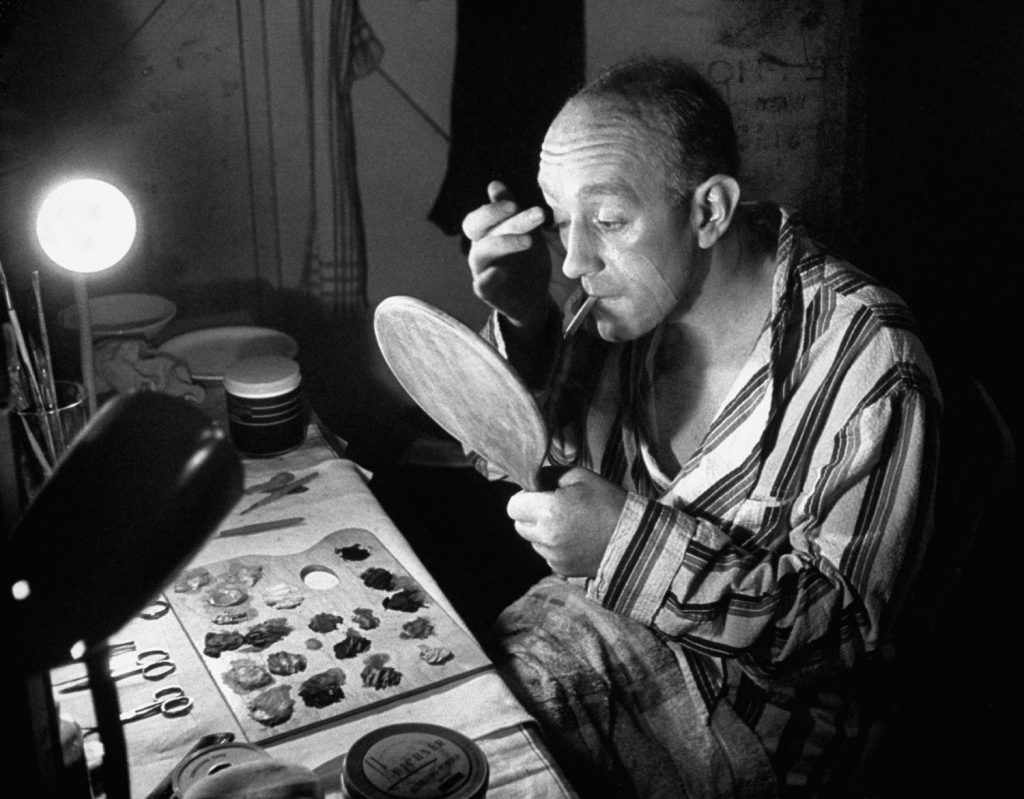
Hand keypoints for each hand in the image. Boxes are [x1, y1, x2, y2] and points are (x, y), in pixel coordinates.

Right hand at [462, 180, 551, 329]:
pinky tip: (502, 272)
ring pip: (480, 253)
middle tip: (517, 209)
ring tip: (529, 241)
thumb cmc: (527, 260)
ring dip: (503, 243)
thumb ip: (511, 211)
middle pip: (473, 228)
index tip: (514, 204)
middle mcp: (479, 248)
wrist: (534, 297)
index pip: (479, 216)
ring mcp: (480, 270)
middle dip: (493, 215)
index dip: (493, 208)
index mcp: (486, 233)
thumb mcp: (526, 233)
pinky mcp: (486, 291)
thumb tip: (494, 184)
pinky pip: (482, 283)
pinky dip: (490, 277)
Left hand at [506, 467, 627, 576]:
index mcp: (549, 510)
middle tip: (554, 508)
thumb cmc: (608, 501)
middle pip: (519, 525)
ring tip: (569, 524)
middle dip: (531, 516)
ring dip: (542, 533)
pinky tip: (575, 539)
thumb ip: (548, 476)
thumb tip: (529, 482)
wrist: (635, 537)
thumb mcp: (579, 476)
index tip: (539, 495)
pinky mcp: (562, 569)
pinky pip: (547, 555)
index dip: (524, 498)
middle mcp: (547, 537)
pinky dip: (554, 547)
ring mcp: (553, 556)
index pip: (513, 506)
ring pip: (533, 541)